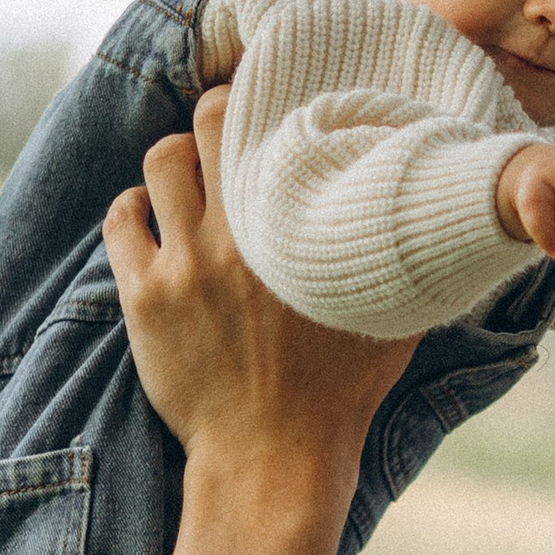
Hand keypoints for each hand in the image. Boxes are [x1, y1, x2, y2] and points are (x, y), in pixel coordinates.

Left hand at [105, 89, 414, 554]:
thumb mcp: (390, 319)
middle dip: (210, 116)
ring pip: (157, 165)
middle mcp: (230, 239)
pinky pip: (122, 220)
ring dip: (172, 160)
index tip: (260, 96)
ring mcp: (180, 267)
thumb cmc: (338, 393)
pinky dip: (135, 208)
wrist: (271, 459)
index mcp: (290, 233)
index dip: (253, 96)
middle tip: (223, 128)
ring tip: (189, 178)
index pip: (257, 124)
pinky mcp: (143, 299)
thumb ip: (401, 259)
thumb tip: (433, 210)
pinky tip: (154, 218)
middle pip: (199, 128)